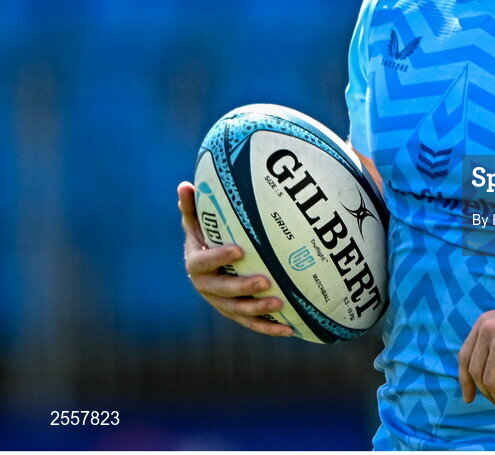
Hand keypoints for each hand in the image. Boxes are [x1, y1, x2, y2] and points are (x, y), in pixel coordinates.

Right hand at [178, 181, 292, 336]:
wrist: (207, 269)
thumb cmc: (205, 239)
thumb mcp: (196, 225)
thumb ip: (192, 208)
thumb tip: (185, 184)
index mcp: (196, 265)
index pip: (204, 263)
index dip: (220, 257)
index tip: (239, 250)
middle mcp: (207, 288)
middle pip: (223, 291)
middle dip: (244, 288)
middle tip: (265, 281)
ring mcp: (222, 304)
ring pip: (239, 311)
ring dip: (258, 310)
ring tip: (280, 302)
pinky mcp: (236, 315)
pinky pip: (253, 324)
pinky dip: (269, 328)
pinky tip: (289, 329)